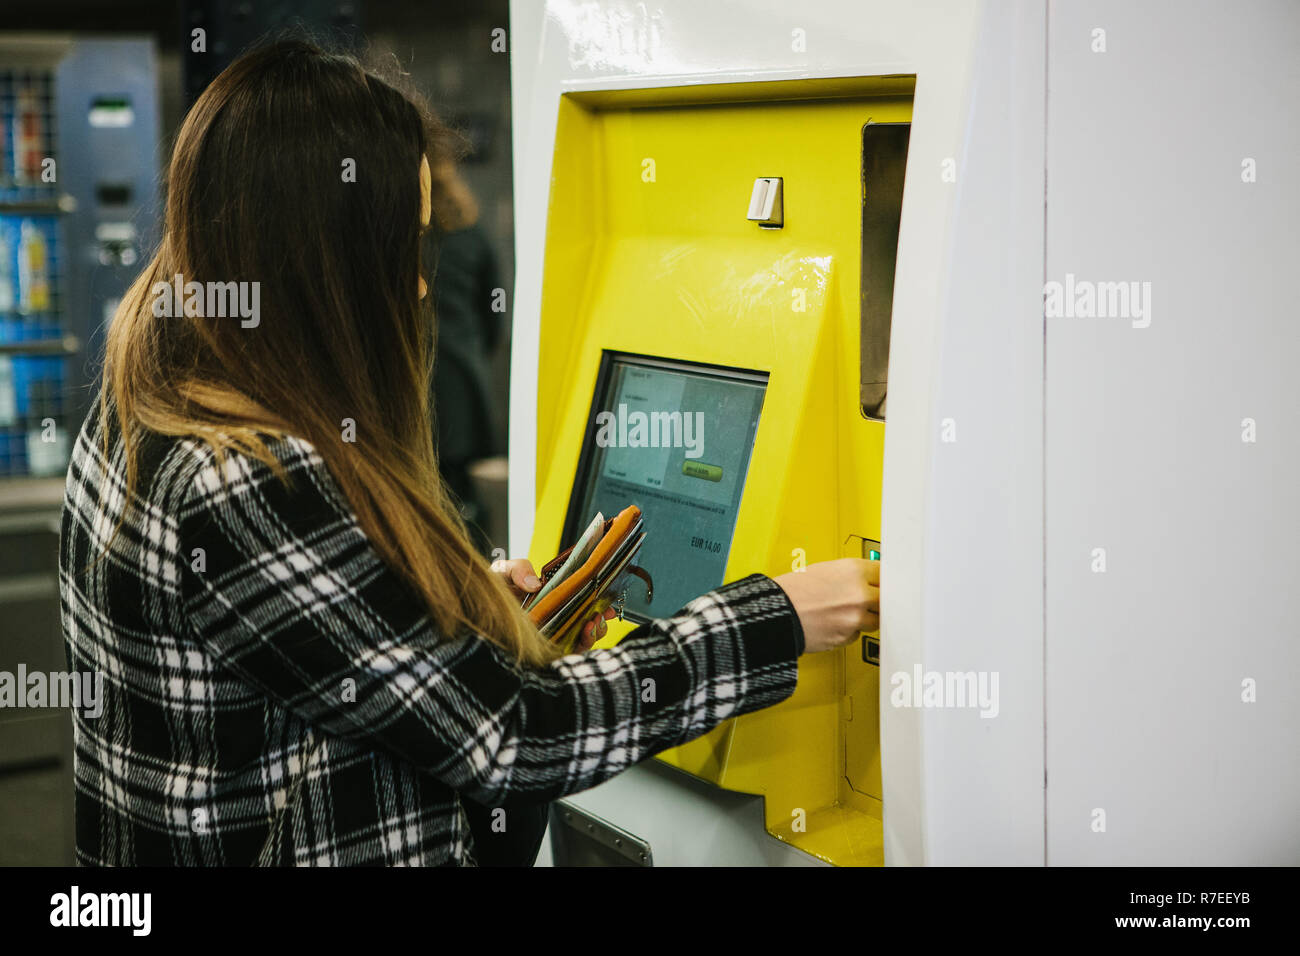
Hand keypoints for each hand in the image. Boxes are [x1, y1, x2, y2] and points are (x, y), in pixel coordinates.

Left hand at [490, 558, 615, 652]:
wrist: (464, 611)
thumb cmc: (484, 594)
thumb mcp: (502, 572)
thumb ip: (519, 569)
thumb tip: (536, 584)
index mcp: (547, 604)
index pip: (580, 606)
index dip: (598, 604)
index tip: (607, 601)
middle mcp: (551, 624)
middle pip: (585, 627)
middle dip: (600, 621)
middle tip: (602, 614)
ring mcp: (546, 642)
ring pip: (580, 643)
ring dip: (593, 633)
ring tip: (591, 623)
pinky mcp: (538, 657)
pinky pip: (565, 658)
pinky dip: (579, 647)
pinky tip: (580, 635)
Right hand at [772, 558, 879, 654]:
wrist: (775, 614)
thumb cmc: (792, 590)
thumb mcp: (825, 569)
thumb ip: (852, 574)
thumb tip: (870, 581)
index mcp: (854, 570)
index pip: (885, 573)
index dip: (881, 579)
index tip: (881, 582)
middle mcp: (858, 594)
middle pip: (887, 598)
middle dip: (877, 599)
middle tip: (865, 598)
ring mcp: (854, 618)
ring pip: (876, 619)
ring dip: (865, 616)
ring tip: (843, 611)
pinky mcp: (847, 637)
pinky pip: (857, 634)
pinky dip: (850, 630)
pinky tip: (833, 622)